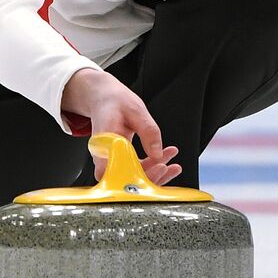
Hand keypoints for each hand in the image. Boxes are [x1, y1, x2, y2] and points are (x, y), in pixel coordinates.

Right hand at [61, 68, 181, 184]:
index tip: (157, 168)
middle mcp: (104, 156)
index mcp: (104, 143)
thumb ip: (148, 131)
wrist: (104, 98)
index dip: (136, 176)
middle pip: (125, 179)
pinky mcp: (119, 159)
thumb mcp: (136, 110)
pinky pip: (135, 169)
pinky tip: (165, 157)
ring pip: (131, 176)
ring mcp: (111, 159)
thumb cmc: (114, 102)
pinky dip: (151, 165)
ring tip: (173, 166)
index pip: (115, 171)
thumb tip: (157, 153)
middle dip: (150, 176)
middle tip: (168, 167)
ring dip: (154, 173)